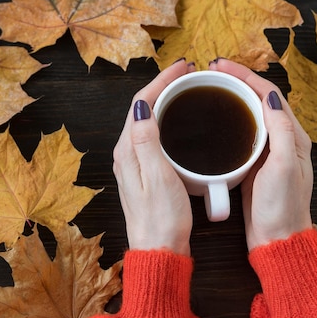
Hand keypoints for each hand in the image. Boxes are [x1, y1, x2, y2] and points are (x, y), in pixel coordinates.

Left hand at [112, 59, 194, 255]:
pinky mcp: (146, 173)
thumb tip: (143, 107)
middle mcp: (127, 154)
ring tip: (188, 91)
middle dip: (164, 86)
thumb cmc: (162, 218)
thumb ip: (147, 141)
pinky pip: (154, 136)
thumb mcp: (158, 176)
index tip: (184, 67)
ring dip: (165, 102)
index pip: (141, 104)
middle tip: (189, 74)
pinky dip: (168, 121)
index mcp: (128, 151)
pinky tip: (182, 123)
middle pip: (143, 109)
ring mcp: (135, 164)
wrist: (159, 250)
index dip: (161, 80)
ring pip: (148, 121)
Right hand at [209, 59, 312, 250]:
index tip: (220, 67)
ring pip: (248, 114)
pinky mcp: (253, 164)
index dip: (245, 75)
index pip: (269, 93)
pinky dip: (228, 119)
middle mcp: (281, 139)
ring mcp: (267, 151)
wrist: (276, 239)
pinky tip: (212, 121)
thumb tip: (269, 96)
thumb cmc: (282, 206)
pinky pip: (241, 133)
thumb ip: (279, 130)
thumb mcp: (283, 166)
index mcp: (292, 135)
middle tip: (210, 72)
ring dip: (231, 97)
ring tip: (209, 88)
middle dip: (236, 81)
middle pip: (258, 99)